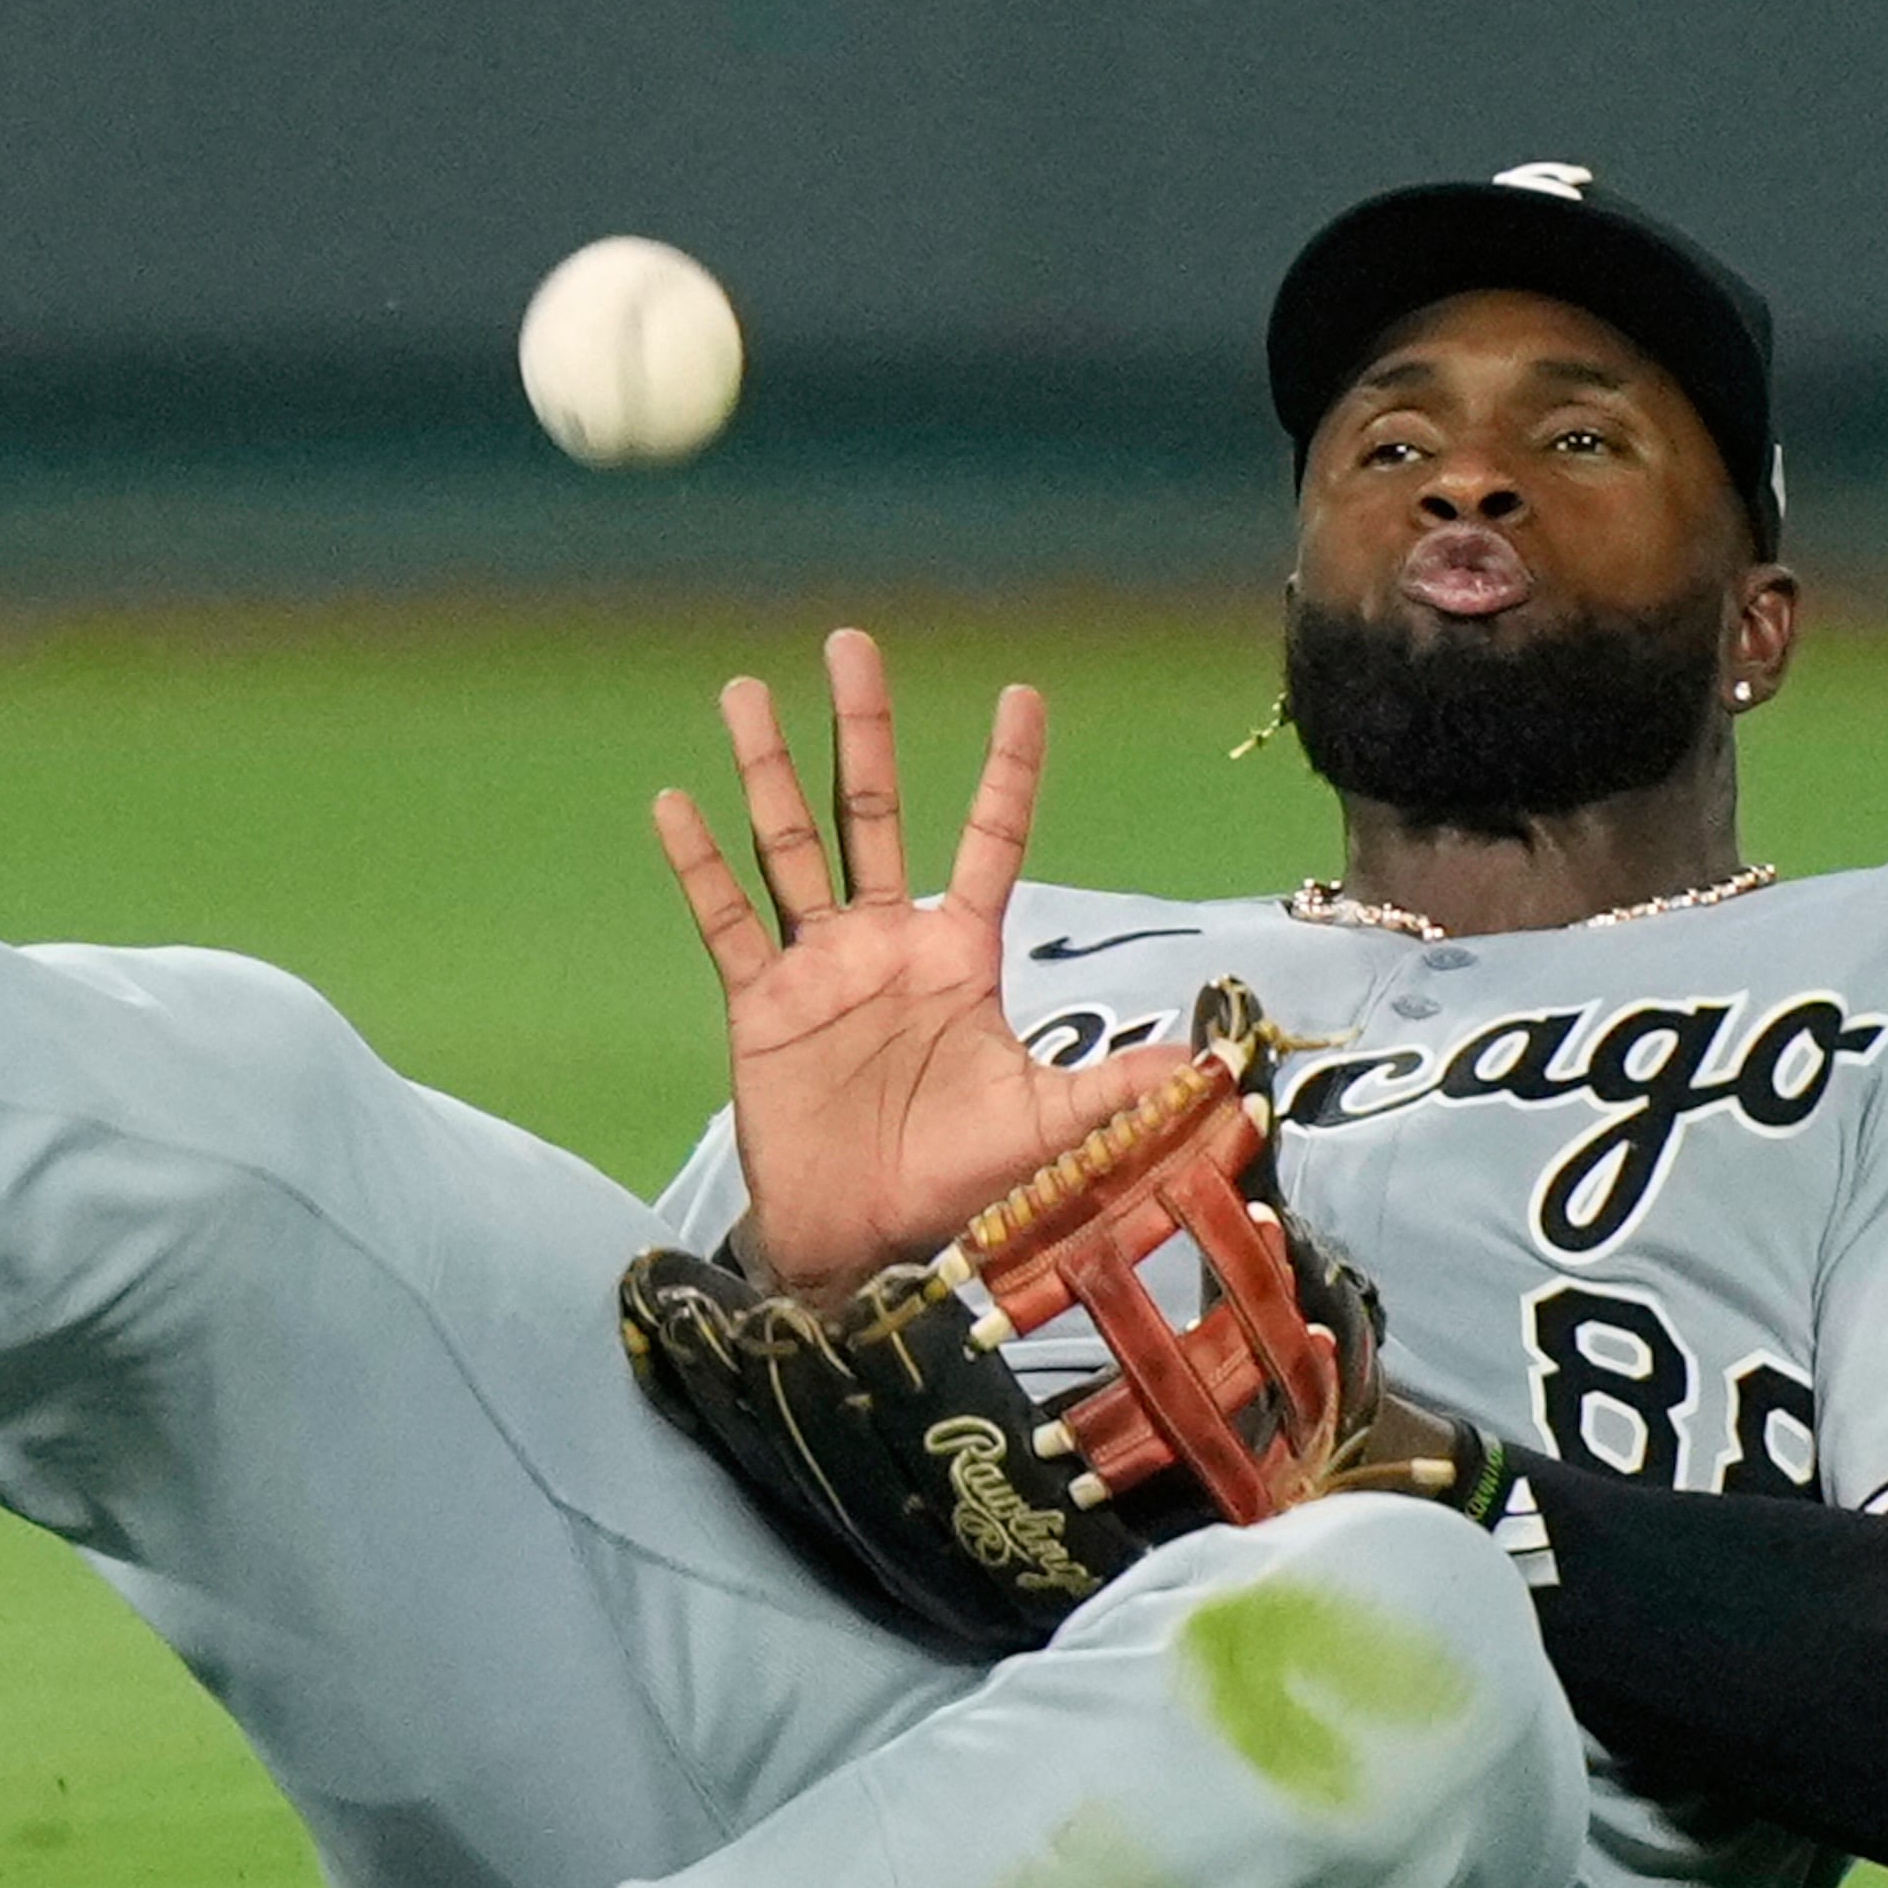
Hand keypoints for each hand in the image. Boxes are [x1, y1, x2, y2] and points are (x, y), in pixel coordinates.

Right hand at [654, 629, 1180, 1305]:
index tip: (1022, 695)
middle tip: (851, 641)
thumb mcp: (1051, 1128)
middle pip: (873, 812)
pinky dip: (700, 866)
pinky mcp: (761, 1004)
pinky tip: (674, 805)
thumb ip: (1119, 1087)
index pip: (988, 841)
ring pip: (789, 846)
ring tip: (744, 692)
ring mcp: (820, 966)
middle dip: (863, 729)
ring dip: (767, 770)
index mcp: (960, 954)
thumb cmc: (961, 1185)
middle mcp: (887, 943)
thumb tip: (1213, 1065)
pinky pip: (728, 921)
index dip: (1006, 771)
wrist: (870, 1245)